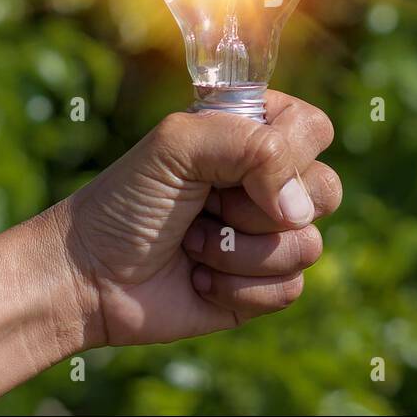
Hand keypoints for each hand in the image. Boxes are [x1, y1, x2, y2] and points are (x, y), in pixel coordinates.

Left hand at [57, 91, 341, 346]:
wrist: (89, 276)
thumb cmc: (126, 201)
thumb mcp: (177, 144)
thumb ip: (249, 144)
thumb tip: (299, 209)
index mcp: (251, 137)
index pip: (312, 129)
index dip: (287, 152)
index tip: (234, 165)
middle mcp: (267, 185)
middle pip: (326, 190)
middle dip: (258, 207)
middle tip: (207, 205)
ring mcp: (268, 237)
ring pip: (307, 245)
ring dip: (238, 250)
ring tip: (193, 244)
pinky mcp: (263, 287)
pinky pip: (290, 288)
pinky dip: (237, 286)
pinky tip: (199, 279)